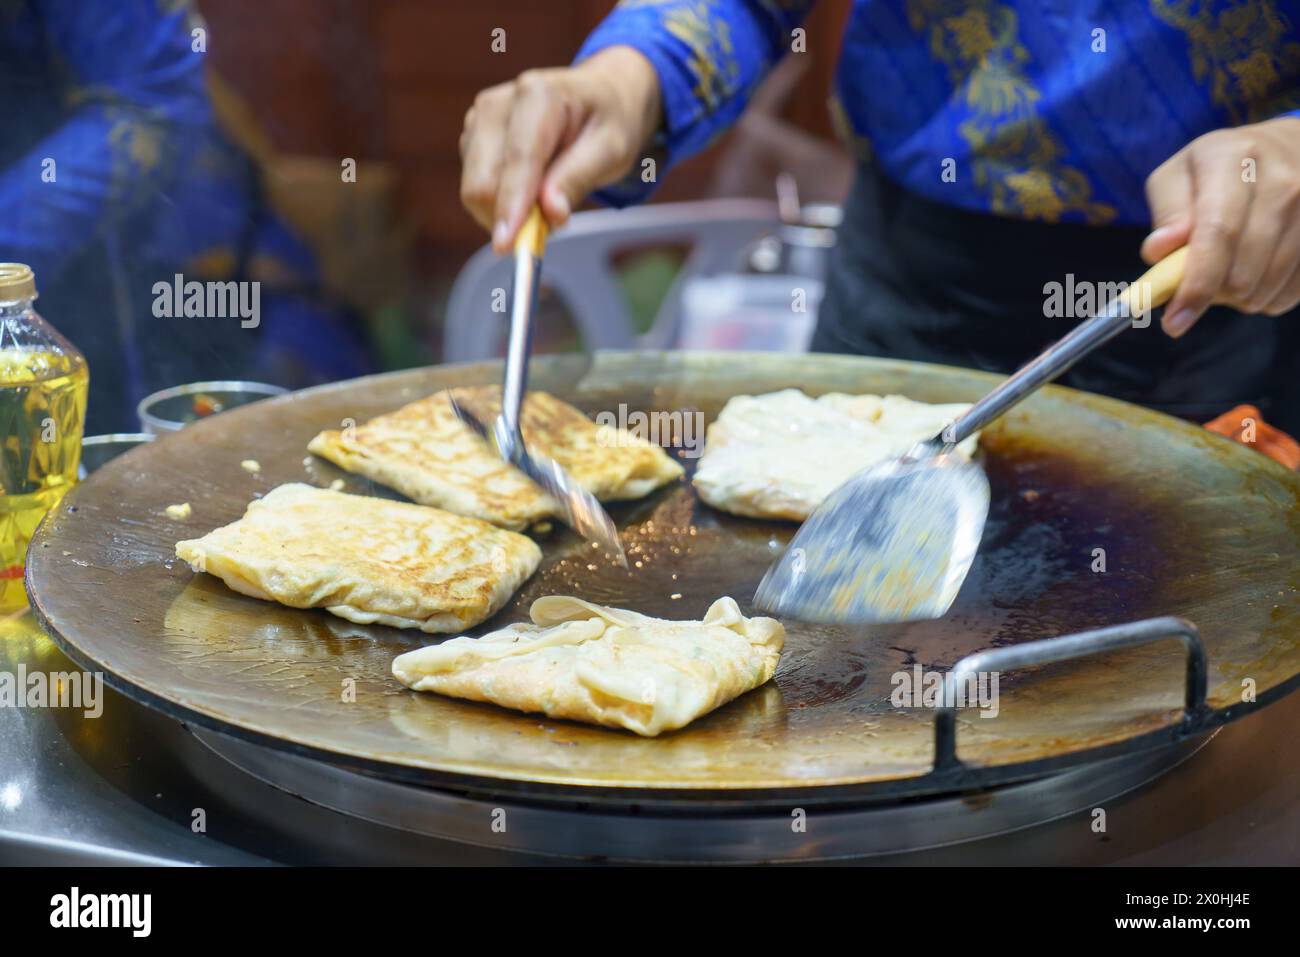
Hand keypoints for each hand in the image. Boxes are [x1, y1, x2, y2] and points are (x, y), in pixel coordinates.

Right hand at [459, 46, 661, 253]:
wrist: (598, 97)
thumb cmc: (606, 122)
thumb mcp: (611, 149)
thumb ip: (578, 179)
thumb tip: (551, 213)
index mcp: (537, 95)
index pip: (518, 159)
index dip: (511, 204)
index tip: (506, 244)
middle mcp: (498, 104)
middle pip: (483, 180)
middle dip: (508, 217)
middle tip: (548, 229)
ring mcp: (479, 121)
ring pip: (475, 190)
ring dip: (507, 212)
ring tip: (547, 201)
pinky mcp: (472, 140)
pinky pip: (476, 189)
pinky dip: (502, 205)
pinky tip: (531, 193)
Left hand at [1142, 115, 1299, 336]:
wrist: (1286, 148)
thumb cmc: (1218, 169)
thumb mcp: (1179, 176)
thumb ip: (1167, 213)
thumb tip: (1159, 251)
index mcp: (1233, 159)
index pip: (1218, 233)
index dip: (1196, 285)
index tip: (1175, 321)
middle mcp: (1282, 179)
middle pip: (1243, 269)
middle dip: (1212, 293)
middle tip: (1198, 286)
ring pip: (1268, 286)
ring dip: (1239, 297)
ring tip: (1227, 272)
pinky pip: (1293, 290)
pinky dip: (1267, 295)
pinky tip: (1256, 273)